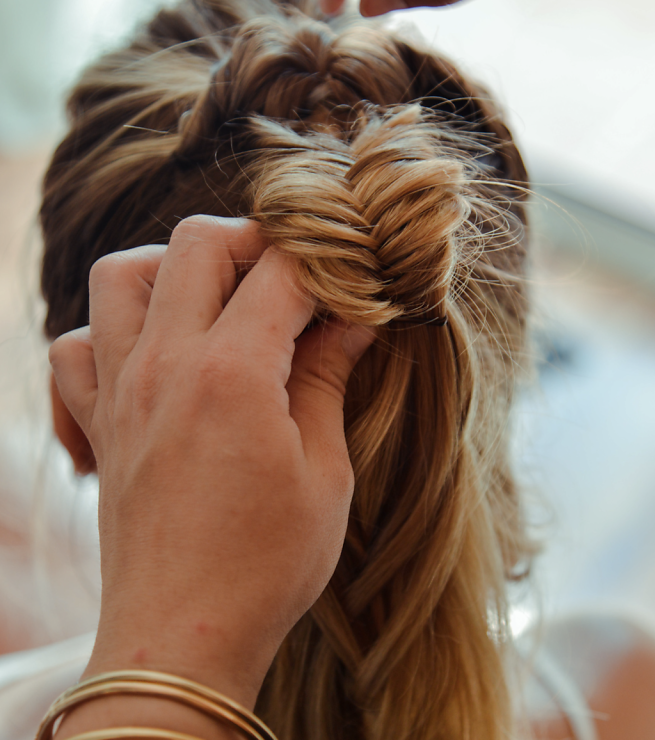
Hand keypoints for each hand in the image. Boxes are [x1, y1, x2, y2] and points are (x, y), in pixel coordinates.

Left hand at [48, 216, 372, 718]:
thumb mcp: (323, 471)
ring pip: (119, 274)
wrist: (181, 639)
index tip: (352, 288)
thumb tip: (354, 320)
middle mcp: (164, 364)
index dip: (328, 266)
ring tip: (217, 302)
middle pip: (195, 242)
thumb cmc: (265, 565)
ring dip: (171, 269)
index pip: (283, 270)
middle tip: (291, 279)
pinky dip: (107, 333)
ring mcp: (120, 389)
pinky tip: (151, 359)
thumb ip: (328, 378)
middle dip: (251, 241)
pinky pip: (74, 347)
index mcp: (232, 373)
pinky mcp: (97, 421)